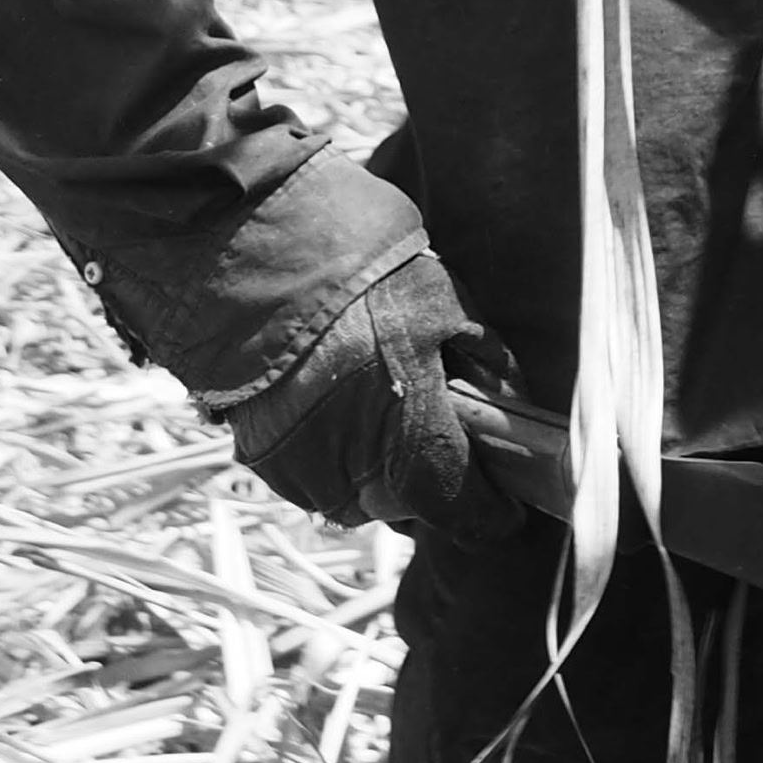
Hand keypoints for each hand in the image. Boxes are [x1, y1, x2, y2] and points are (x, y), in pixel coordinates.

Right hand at [224, 252, 520, 542]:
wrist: (249, 250)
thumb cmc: (356, 271)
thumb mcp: (444, 304)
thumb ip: (486, 364)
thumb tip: (513, 400)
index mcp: (409, 439)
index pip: (463, 510)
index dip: (491, 511)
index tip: (506, 504)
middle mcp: (353, 475)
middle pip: (409, 507)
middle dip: (432, 479)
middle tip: (442, 428)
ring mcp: (299, 472)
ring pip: (357, 498)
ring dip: (379, 470)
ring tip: (383, 403)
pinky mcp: (258, 458)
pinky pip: (313, 477)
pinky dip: (334, 454)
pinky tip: (339, 401)